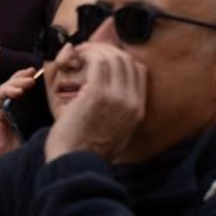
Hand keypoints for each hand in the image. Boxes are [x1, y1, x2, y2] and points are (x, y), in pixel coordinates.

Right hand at [0, 68, 38, 180]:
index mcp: (26, 110)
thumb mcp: (41, 129)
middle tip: (35, 71)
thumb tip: (69, 107)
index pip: (30, 90)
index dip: (37, 79)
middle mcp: (13, 107)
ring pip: (8, 87)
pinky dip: (7, 91)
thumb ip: (48, 118)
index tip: (47, 72)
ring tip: (29, 80)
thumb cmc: (23, 149)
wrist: (2, 163)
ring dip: (17, 81)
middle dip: (25, 76)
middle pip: (17, 84)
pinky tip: (17, 92)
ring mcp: (2, 109)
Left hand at [43, 44, 146, 162]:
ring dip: (94, 50)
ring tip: (79, 53)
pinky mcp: (98, 93)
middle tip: (87, 51)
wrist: (75, 166)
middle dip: (107, 50)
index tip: (103, 59)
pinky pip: (97, 61)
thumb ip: (118, 114)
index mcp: (138, 111)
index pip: (140, 71)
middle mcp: (132, 101)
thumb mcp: (113, 134)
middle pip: (127, 60)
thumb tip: (113, 97)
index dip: (122, 59)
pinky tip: (75, 58)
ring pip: (113, 57)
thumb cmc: (85, 152)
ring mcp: (117, 96)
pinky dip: (86, 54)